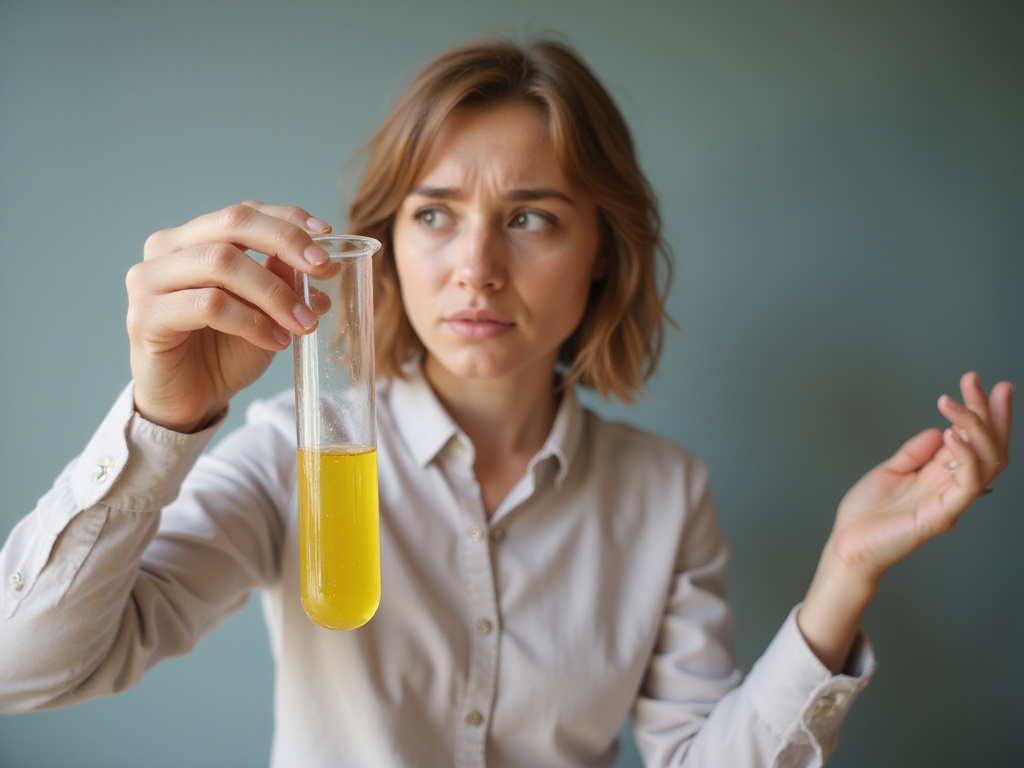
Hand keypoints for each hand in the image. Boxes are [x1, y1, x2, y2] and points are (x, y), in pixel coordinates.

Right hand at [125, 202, 335, 432]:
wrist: (190, 401)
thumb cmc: (225, 352)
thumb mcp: (266, 312)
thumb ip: (283, 281)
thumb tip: (325, 263)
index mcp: (194, 238)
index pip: (244, 211)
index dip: (288, 220)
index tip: (327, 236)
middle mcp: (166, 249)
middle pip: (232, 223)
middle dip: (285, 243)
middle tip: (322, 269)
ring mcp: (149, 279)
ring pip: (222, 263)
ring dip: (274, 293)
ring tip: (304, 323)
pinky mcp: (145, 316)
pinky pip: (209, 305)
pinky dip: (252, 322)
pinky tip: (275, 340)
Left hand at [828, 371, 1011, 582]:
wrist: (846, 546)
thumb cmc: (866, 516)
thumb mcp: (890, 471)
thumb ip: (914, 452)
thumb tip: (938, 430)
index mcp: (940, 476)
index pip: (972, 440)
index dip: (978, 411)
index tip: (973, 381)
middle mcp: (951, 487)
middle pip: (989, 448)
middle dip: (988, 412)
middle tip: (976, 382)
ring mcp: (950, 502)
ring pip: (986, 462)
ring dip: (975, 428)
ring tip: (955, 404)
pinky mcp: (941, 516)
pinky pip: (967, 484)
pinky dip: (966, 457)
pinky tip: (952, 434)